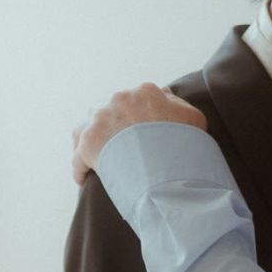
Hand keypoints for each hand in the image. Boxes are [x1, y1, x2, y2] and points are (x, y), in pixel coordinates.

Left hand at [71, 83, 206, 184]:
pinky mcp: (88, 143)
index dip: (133, 116)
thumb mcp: (193, 118)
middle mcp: (119, 100)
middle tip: (115, 147)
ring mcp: (101, 120)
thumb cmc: (184, 145)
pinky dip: (79, 167)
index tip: (135, 130)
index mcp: (144, 93)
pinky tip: (83, 179)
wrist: (168, 167)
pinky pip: (77, 156)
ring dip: (90, 142)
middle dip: (110, 127)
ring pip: (86, 128)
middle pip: (108, 110)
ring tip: (94, 160)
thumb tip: (165, 95)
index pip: (135, 100)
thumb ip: (177, 104)